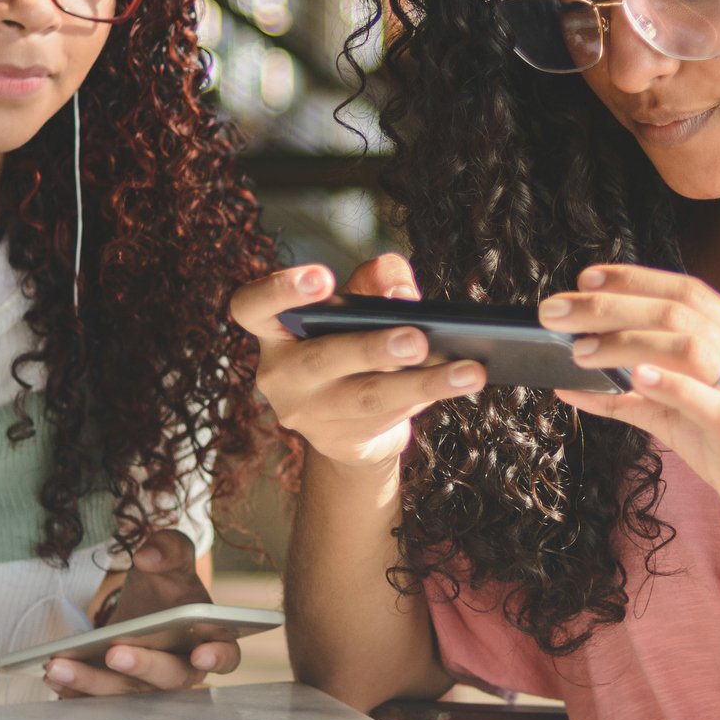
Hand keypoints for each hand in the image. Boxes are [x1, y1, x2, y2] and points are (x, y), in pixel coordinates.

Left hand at [44, 530, 239, 697]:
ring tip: (59, 665)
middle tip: (115, 652)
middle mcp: (183, 672)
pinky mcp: (116, 696)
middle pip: (169, 680)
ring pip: (126, 695)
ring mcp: (148, 689)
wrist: (140, 608)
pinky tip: (52, 672)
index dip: (217, 658)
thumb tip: (149, 556)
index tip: (201, 653)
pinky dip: (73, 691)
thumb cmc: (166, 587)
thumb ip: (169, 548)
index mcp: (210, 640)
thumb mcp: (171, 558)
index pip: (225, 655)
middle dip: (142, 667)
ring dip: (93, 684)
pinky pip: (96, 703)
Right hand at [228, 254, 485, 473]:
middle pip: (321, 360)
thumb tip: (401, 294)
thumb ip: (377, 281)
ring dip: (422, 383)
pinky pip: (391, 417)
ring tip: (468, 371)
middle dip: (371, 349)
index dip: (280, 290)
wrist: (351, 419)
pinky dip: (430, 395)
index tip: (324, 277)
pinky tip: (463, 381)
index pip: (250, 306)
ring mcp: (309, 415)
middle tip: (416, 339)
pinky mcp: (342, 441)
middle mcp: (281, 375)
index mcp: (274, 330)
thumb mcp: (358, 304)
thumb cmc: (350, 341)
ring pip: (367, 398)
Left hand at [546, 265, 719, 573]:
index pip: (687, 291)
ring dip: (628, 341)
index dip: (634, 278)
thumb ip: (634, 400)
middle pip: (678, 310)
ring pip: (690, 346)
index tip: (585, 279)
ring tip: (580, 350)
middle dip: (610, 305)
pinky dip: (671, 385)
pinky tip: (636, 379)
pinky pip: (710, 402)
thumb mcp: (685, 424)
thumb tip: (570, 387)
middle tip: (556, 311)